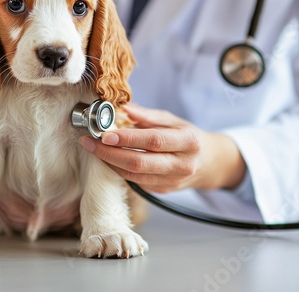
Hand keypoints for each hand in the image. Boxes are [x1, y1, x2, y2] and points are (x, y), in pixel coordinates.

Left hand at [79, 104, 245, 192]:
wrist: (208, 163)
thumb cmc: (188, 137)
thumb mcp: (174, 121)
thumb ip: (148, 116)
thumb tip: (123, 108)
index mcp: (188, 142)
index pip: (153, 141)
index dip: (127, 138)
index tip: (105, 133)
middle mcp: (182, 164)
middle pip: (139, 162)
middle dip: (109, 153)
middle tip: (89, 142)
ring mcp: (172, 181)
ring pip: (134, 175)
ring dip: (110, 162)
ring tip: (94, 149)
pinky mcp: (162, 191)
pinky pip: (135, 181)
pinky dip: (118, 169)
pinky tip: (108, 158)